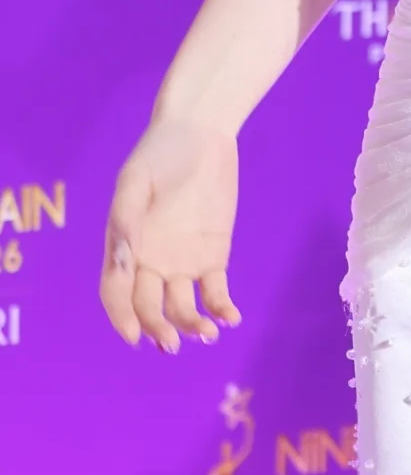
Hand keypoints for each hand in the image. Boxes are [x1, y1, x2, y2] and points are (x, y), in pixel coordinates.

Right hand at [99, 117, 242, 350]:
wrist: (200, 130)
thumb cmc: (159, 153)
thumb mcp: (135, 182)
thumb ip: (126, 222)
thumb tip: (122, 261)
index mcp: (123, 247)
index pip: (116, 294)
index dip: (122, 318)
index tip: (136, 336)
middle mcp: (149, 261)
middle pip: (148, 308)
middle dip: (158, 329)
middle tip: (174, 343)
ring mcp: (181, 261)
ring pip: (182, 306)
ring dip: (192, 325)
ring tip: (208, 334)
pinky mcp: (213, 254)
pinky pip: (214, 290)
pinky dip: (221, 308)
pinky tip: (231, 319)